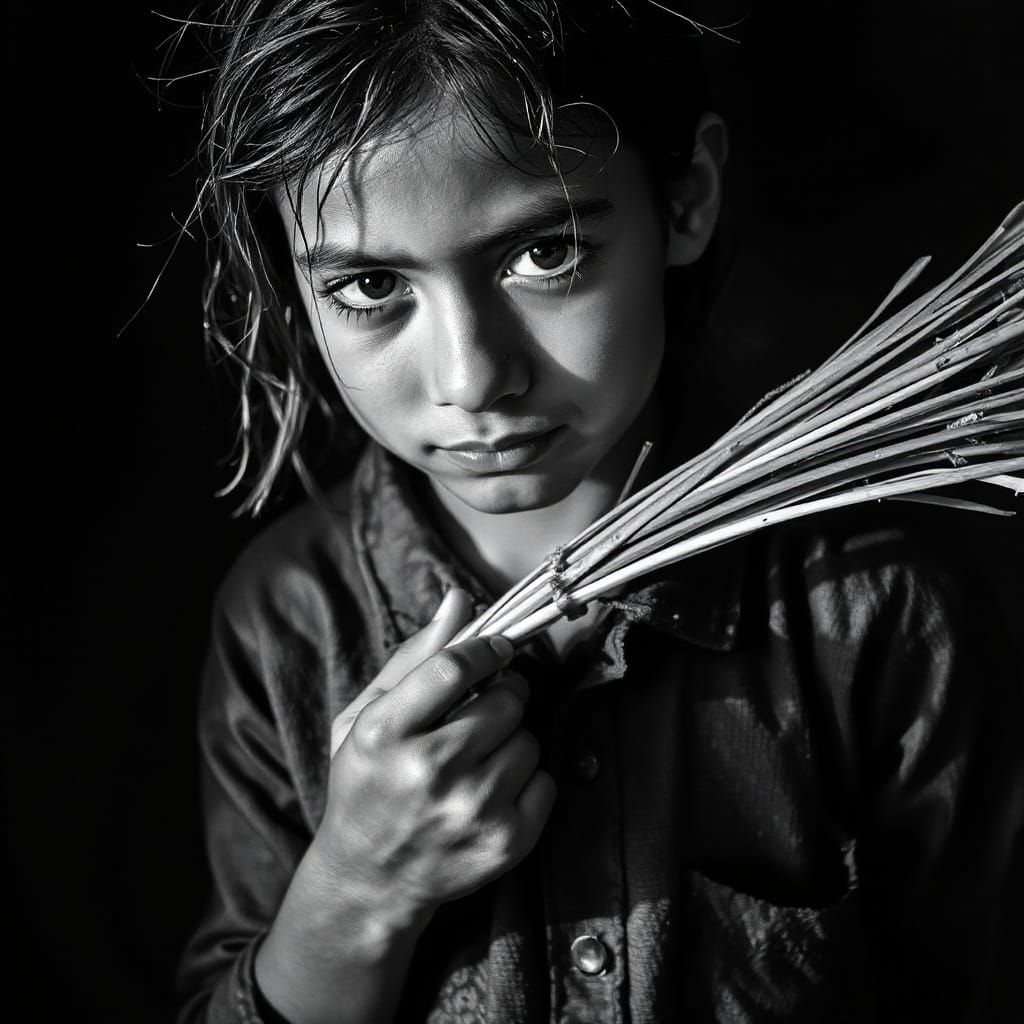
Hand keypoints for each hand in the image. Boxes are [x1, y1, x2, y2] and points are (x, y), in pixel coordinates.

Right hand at [314, 588, 555, 927]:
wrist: (370, 880)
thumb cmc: (366, 785)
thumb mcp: (365, 717)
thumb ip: (414, 657)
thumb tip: (461, 598)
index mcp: (383, 734)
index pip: (453, 666)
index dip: (487, 648)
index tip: (498, 648)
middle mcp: (427, 773)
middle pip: (504, 702)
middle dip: (503, 695)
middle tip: (484, 710)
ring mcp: (470, 812)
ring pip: (529, 740)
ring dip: (513, 740)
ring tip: (481, 757)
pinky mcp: (505, 843)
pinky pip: (546, 781)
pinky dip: (528, 780)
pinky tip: (494, 790)